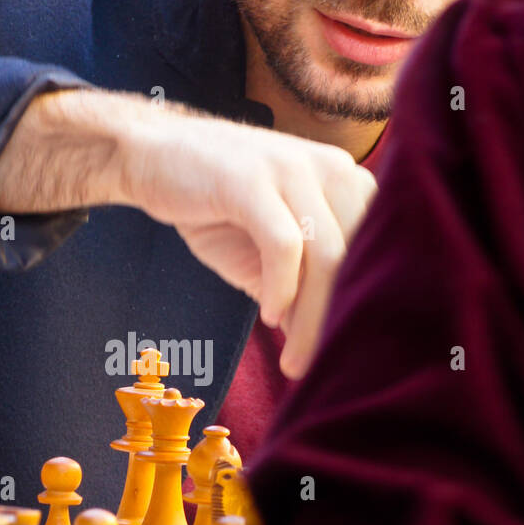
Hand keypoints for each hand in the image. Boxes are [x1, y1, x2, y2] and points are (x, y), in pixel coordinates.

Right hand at [0, 89, 375, 379]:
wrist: (148, 156)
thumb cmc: (213, 206)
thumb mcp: (264, 250)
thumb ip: (300, 285)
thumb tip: (326, 341)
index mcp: (344, 180)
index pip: (375, 249)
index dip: (365, 304)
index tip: (346, 354)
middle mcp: (331, 167)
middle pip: (358, 255)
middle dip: (340, 320)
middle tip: (319, 368)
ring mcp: (292, 168)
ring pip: (326, 254)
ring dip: (312, 316)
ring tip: (295, 359)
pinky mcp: (253, 179)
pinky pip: (284, 245)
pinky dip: (282, 290)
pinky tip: (269, 317)